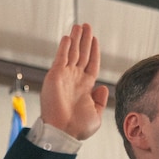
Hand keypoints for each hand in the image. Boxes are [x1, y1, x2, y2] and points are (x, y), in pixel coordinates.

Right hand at [41, 23, 108, 139]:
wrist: (63, 132)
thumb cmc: (78, 128)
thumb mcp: (96, 115)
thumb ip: (100, 101)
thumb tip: (103, 88)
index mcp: (85, 87)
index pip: (91, 64)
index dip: (94, 51)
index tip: (95, 40)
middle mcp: (75, 79)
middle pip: (82, 54)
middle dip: (85, 40)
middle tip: (87, 26)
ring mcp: (65, 76)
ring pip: (72, 53)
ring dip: (76, 39)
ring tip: (79, 26)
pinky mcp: (55, 75)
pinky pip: (61, 57)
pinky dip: (65, 46)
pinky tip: (68, 37)